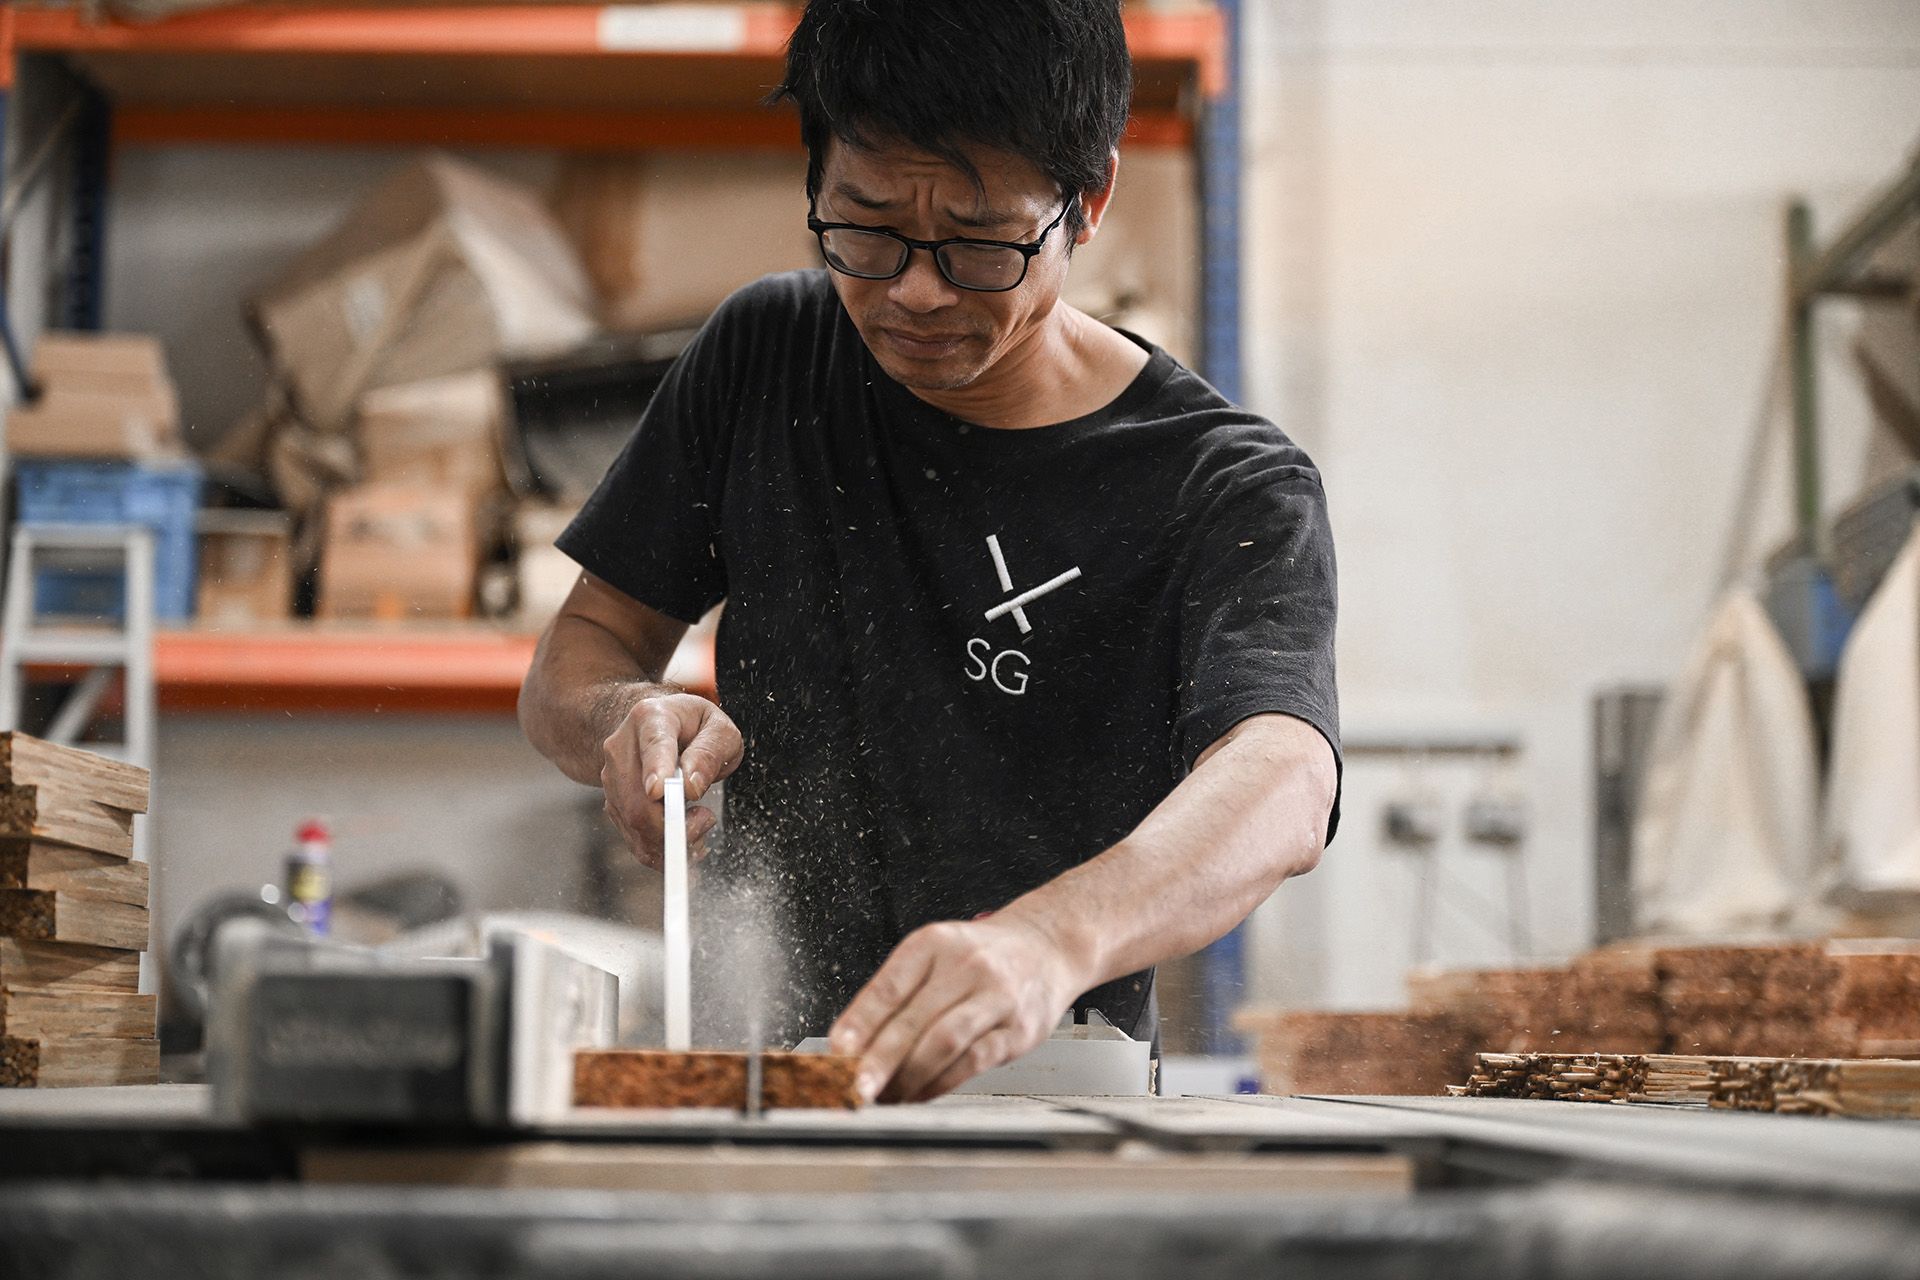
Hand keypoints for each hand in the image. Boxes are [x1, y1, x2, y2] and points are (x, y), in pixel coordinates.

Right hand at [600, 691, 741, 870]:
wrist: (657, 728)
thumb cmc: (694, 728)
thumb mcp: (718, 730)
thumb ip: (710, 752)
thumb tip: (691, 786)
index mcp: (651, 718)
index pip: (653, 746)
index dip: (655, 770)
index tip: (658, 791)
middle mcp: (621, 748)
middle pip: (639, 799)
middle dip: (676, 824)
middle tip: (706, 819)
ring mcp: (612, 778)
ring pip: (635, 825)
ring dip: (674, 839)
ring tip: (700, 823)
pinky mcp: (614, 804)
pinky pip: (635, 840)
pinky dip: (664, 850)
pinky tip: (686, 837)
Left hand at [828, 912, 1089, 1103]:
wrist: (1045, 948)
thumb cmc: (981, 958)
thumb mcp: (933, 957)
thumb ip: (895, 996)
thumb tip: (851, 1046)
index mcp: (932, 944)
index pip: (887, 988)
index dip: (859, 1025)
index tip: (837, 1054)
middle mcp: (965, 965)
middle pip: (912, 1021)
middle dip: (878, 1062)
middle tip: (853, 1089)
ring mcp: (996, 996)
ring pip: (943, 1043)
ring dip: (908, 1078)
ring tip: (886, 1097)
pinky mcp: (1019, 1028)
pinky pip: (973, 1060)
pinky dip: (941, 1083)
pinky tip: (920, 1093)